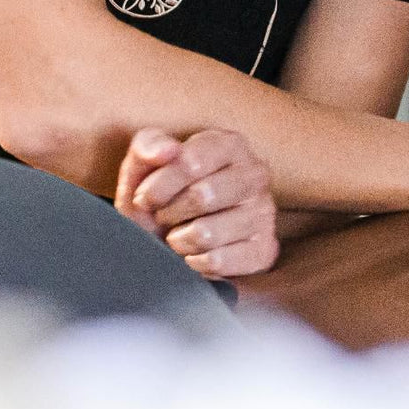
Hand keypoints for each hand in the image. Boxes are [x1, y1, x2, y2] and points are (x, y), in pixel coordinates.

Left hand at [114, 128, 279, 276]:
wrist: (172, 237)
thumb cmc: (162, 196)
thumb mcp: (144, 166)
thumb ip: (148, 147)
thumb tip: (167, 150)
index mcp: (230, 145)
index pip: (192, 162)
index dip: (159, 185)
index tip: (144, 198)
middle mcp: (255, 174)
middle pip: (202, 196)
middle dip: (168, 213)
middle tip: (163, 217)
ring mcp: (264, 213)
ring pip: (207, 233)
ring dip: (179, 240)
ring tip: (177, 236)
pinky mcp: (263, 249)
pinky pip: (218, 262)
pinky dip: (195, 263)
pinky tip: (194, 255)